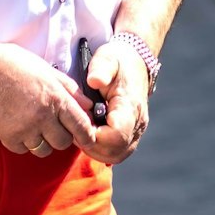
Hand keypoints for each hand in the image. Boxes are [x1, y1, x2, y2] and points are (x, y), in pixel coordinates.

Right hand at [0, 42, 98, 156]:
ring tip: (35, 126)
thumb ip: (69, 89)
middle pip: (63, 143)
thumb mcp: (46, 70)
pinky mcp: (7, 136)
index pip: (81, 126)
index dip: (88, 136)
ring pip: (43, 150)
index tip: (88, 139)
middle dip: (63, 137)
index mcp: (55, 98)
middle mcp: (42, 116)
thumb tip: (88, 105)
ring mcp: (24, 129)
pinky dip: (23, 142)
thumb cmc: (13, 64)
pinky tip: (18, 127)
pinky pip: (23, 150)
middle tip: (55, 126)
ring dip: (43, 142)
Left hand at [79, 39, 150, 165]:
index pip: (116, 136)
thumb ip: (101, 69)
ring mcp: (136, 132)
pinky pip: (116, 153)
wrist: (132, 65)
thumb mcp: (107, 58)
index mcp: (131, 106)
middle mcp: (137, 123)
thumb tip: (94, 81)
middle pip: (114, 151)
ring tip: (82, 130)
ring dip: (95, 148)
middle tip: (77, 127)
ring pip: (115, 156)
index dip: (94, 135)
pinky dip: (100, 149)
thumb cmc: (117, 62)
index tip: (81, 121)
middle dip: (91, 144)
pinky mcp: (130, 136)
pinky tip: (90, 132)